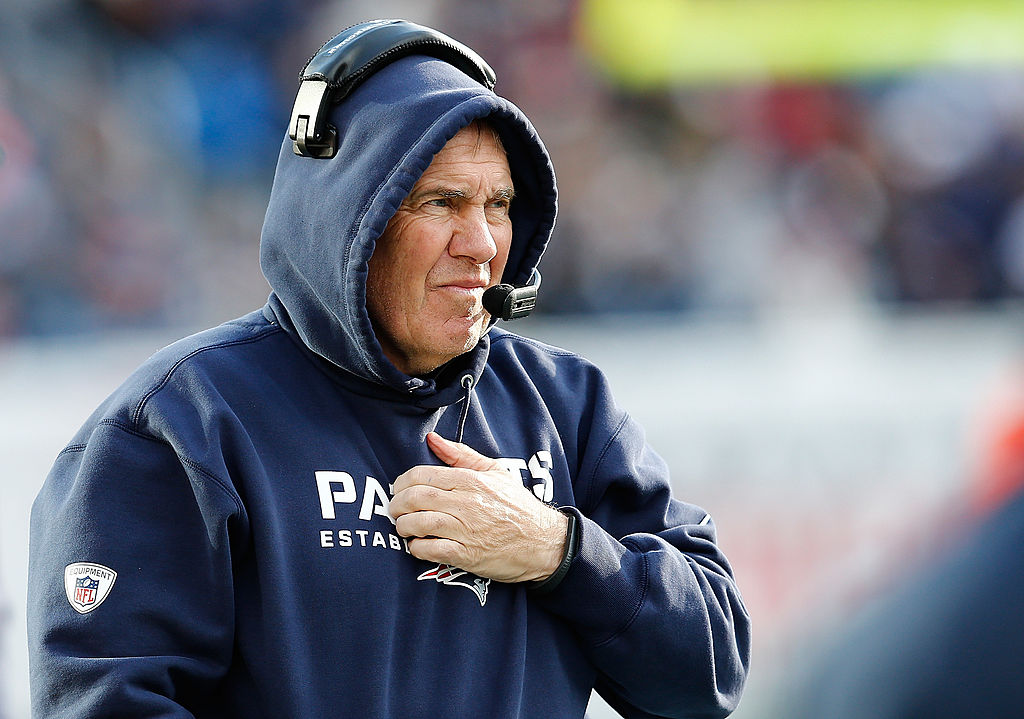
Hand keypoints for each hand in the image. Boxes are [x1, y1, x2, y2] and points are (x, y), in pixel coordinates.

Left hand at [389, 432, 567, 582]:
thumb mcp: (494, 472)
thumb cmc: (517, 506)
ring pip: (418, 523)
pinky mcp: (466, 555)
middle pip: (415, 498)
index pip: (422, 475)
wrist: (543, 543)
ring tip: (404, 526)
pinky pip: (430, 550)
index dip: (402, 482)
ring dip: (403, 526)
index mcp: (471, 481)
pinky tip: (417, 545)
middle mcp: (466, 503)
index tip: (400, 489)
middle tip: (395, 509)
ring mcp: (466, 530)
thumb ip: (461, 455)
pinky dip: (416, 548)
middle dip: (397, 504)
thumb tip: (432, 439)